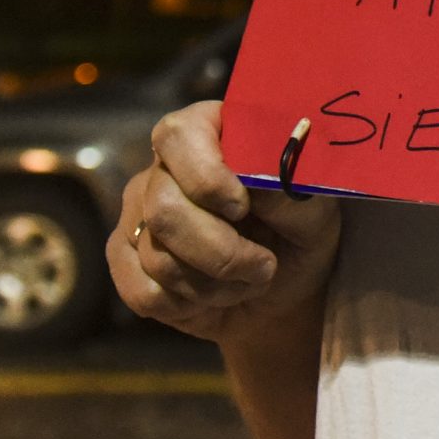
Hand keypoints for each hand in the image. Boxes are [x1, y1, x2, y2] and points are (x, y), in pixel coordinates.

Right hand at [108, 100, 340, 343]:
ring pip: (157, 256)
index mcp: (211, 133)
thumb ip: (291, 192)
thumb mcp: (314, 214)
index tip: (242, 207)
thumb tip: (261, 182)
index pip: (180, 134)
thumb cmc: (298, 238)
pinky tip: (213, 296)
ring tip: (248, 280)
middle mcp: (164, 168)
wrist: (279, 294)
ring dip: (214, 283)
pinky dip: (188, 304)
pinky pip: (144, 291)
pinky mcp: (124, 258)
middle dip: (221, 251)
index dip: (206, 175)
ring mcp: (137, 211)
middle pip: (164, 207)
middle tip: (264, 266)